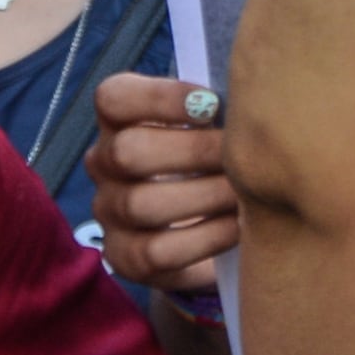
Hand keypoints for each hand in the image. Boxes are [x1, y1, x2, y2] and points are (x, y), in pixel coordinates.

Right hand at [88, 67, 239, 293]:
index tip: (213, 104)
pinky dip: (206, 237)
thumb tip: (249, 97)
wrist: (206, 227)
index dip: (162, 97)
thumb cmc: (211, 160)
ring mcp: (109, 213)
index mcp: (119, 122)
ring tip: (244, 194)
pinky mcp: (125, 258)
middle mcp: (104, 165)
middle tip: (238, 155)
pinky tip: (237, 226)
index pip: (114, 98)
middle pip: (127, 152)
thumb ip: (216, 110)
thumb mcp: (208, 127)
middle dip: (193, 151)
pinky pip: (157, 251)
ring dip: (205, 196)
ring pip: (141, 204)